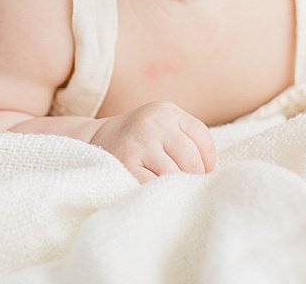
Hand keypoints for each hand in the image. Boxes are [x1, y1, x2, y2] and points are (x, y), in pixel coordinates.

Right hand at [90, 101, 216, 182]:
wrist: (92, 140)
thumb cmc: (139, 140)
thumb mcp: (162, 127)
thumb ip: (187, 141)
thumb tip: (212, 175)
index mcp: (167, 111)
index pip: (202, 138)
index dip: (207, 162)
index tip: (201, 175)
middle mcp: (153, 122)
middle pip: (191, 160)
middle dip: (192, 179)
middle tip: (187, 189)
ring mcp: (138, 142)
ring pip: (174, 175)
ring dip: (176, 188)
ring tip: (172, 193)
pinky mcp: (124, 163)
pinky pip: (152, 186)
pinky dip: (157, 194)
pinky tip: (155, 194)